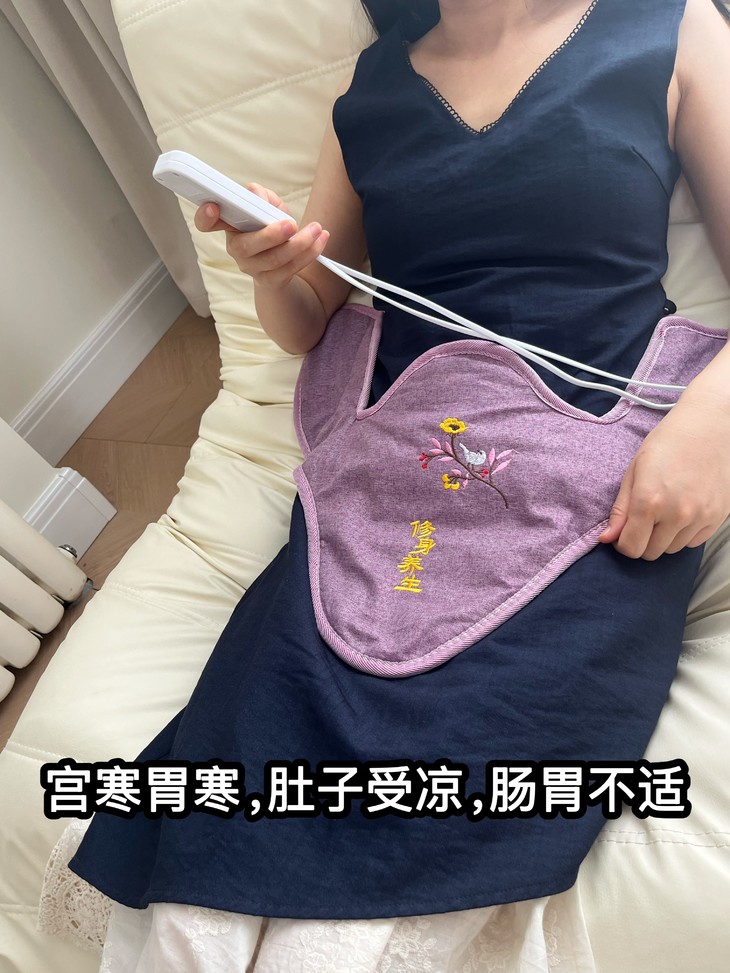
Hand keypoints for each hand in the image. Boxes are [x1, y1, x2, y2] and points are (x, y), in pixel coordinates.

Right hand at [193, 185, 328, 289]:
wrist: (280, 261)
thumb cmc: (269, 225)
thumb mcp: (267, 205)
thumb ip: (261, 196)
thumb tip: (258, 196)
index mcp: (229, 225)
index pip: (206, 223)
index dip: (205, 216)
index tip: (214, 207)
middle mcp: (236, 248)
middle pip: (247, 246)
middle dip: (270, 236)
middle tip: (291, 224)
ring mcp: (252, 267)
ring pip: (274, 260)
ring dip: (299, 244)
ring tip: (317, 229)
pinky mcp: (270, 280)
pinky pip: (290, 269)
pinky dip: (309, 253)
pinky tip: (321, 240)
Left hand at [598, 397, 729, 559]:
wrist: (710, 426)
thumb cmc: (668, 443)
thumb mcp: (635, 471)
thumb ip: (621, 509)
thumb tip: (606, 539)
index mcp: (650, 501)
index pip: (631, 548)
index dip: (622, 544)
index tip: (622, 533)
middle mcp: (677, 514)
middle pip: (651, 553)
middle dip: (641, 541)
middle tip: (642, 520)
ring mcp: (700, 517)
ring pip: (672, 549)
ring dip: (663, 538)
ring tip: (663, 511)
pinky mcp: (717, 517)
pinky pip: (693, 542)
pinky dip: (683, 534)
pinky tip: (682, 511)